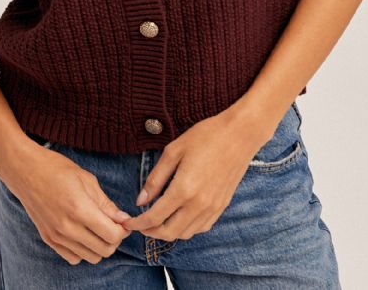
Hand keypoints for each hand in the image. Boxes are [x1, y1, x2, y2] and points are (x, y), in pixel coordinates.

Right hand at [3, 140, 132, 265]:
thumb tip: (123, 219)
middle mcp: (68, 228)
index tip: (124, 222)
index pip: (112, 235)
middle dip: (114, 239)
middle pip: (104, 250)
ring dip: (100, 246)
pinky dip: (83, 251)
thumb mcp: (87, 180)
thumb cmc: (57, 169)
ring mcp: (57, 236)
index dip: (123, 230)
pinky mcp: (49, 239)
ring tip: (98, 228)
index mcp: (80, 209)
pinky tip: (83, 234)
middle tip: (113, 224)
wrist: (26, 171)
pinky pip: (73, 258)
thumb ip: (106, 203)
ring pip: (91, 257)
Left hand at [120, 109, 271, 240]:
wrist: (239, 134)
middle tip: (140, 225)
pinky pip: (201, 228)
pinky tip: (179, 217)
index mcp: (183, 189)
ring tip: (157, 221)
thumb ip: (155, 178)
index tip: (127, 223)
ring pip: (185, 233)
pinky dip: (186, 229)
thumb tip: (141, 201)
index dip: (137, 224)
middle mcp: (198, 204)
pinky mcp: (222, 206)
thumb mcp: (174, 151)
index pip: (154, 218)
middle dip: (150, 232)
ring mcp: (212, 208)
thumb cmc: (205, 136)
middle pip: (168, 232)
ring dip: (168, 232)